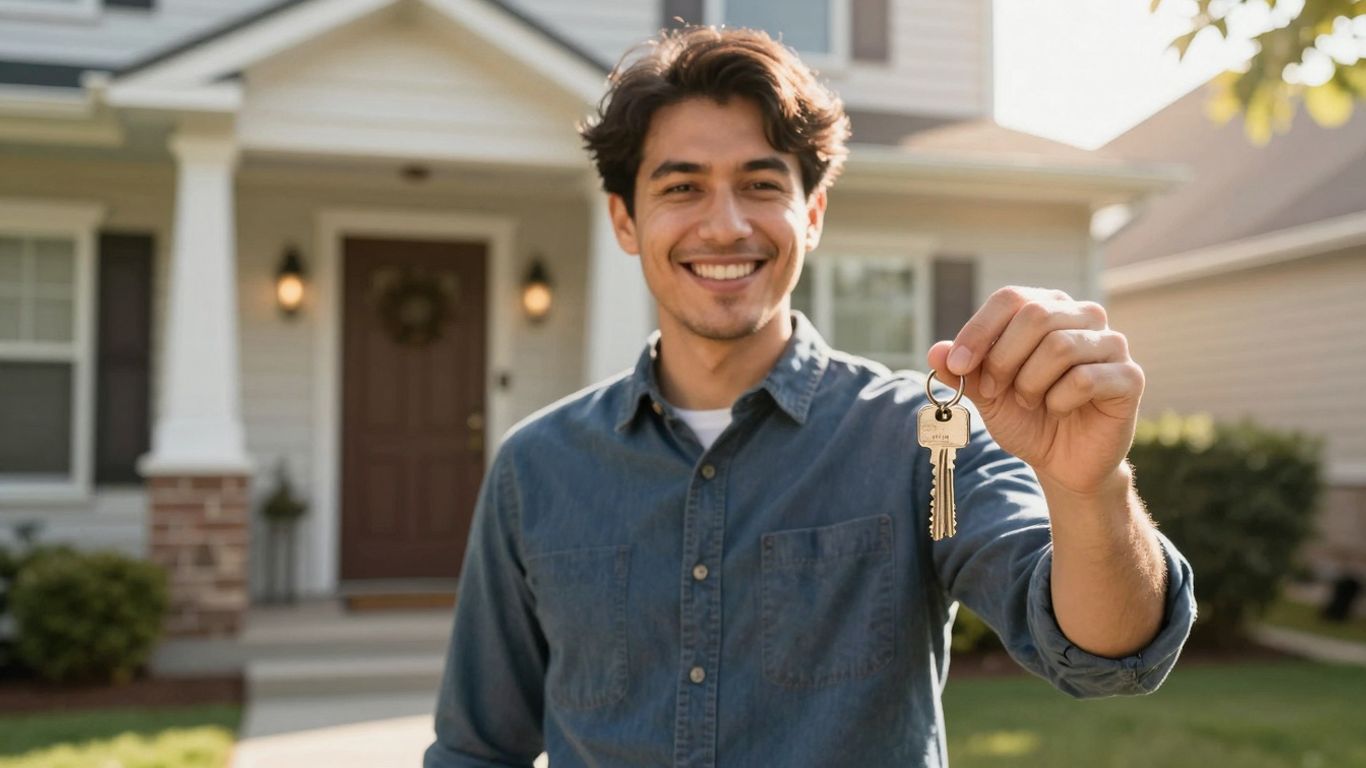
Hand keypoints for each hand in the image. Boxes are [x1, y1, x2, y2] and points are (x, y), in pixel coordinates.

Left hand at [926, 286, 1143, 496]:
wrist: (1062, 461)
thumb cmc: (1027, 417)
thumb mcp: (985, 393)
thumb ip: (961, 371)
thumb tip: (934, 351)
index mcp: (1048, 308)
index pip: (1010, 298)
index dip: (978, 330)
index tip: (956, 365)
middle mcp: (1084, 316)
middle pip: (1035, 316)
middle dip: (1002, 359)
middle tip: (992, 390)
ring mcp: (1112, 344)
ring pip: (1059, 346)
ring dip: (1030, 383)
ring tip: (1029, 402)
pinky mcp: (1129, 377)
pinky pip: (1084, 379)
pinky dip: (1058, 401)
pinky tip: (1058, 411)